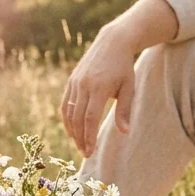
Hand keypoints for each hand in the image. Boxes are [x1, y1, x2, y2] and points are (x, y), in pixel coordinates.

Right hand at [62, 27, 136, 156]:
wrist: (112, 42)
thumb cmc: (124, 67)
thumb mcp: (129, 87)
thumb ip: (124, 110)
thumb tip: (125, 132)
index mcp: (99, 87)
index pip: (90, 118)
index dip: (89, 136)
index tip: (90, 151)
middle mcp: (84, 85)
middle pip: (78, 118)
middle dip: (80, 138)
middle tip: (86, 153)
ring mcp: (75, 82)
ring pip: (69, 112)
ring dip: (73, 131)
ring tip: (80, 144)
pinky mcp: (71, 81)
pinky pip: (65, 104)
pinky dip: (68, 119)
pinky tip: (73, 130)